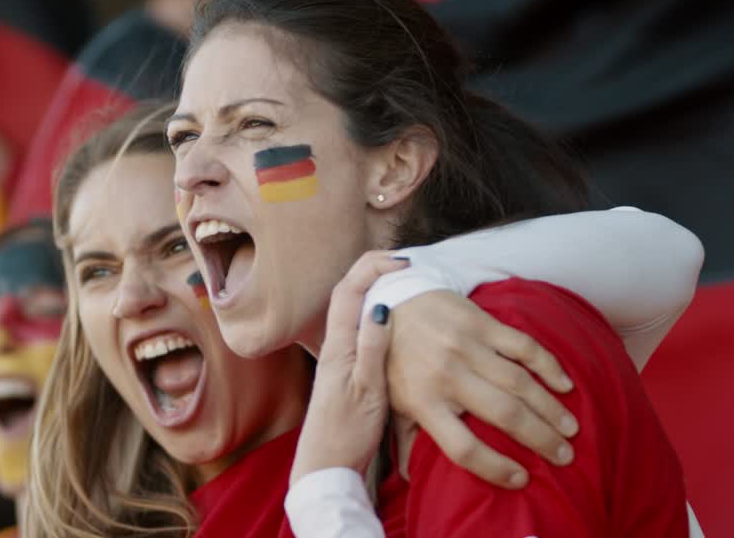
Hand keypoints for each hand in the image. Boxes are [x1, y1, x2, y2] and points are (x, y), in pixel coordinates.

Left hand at [290, 251, 403, 484]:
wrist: (326, 470)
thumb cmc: (346, 435)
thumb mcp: (367, 391)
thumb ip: (372, 347)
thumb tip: (380, 304)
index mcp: (339, 346)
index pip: (349, 289)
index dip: (374, 267)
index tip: (403, 262)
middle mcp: (335, 347)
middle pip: (349, 293)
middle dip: (375, 271)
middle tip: (407, 266)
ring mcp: (339, 359)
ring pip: (354, 311)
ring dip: (376, 290)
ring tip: (405, 286)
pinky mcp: (346, 373)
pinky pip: (359, 330)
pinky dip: (376, 315)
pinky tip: (394, 323)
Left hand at [386, 291, 577, 488]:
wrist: (393, 298)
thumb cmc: (395, 358)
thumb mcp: (391, 400)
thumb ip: (404, 438)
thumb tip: (413, 480)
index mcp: (423, 402)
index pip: (463, 447)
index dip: (495, 468)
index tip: (521, 479)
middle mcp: (446, 375)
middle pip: (504, 415)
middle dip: (541, 439)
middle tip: (565, 456)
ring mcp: (465, 347)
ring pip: (520, 383)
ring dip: (550, 409)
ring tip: (571, 430)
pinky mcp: (480, 322)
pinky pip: (522, 346)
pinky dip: (548, 366)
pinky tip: (565, 385)